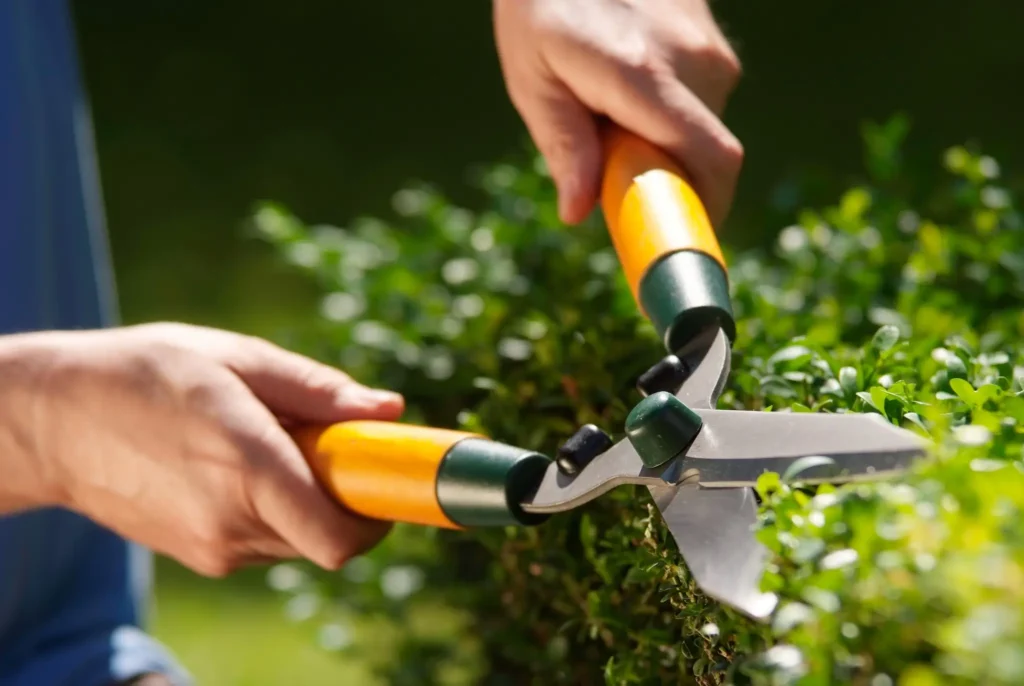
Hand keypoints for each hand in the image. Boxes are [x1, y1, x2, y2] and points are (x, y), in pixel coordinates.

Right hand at [0, 323, 403, 576]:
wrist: (54, 420)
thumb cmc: (147, 373)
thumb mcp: (237, 360)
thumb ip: (319, 392)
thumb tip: (389, 411)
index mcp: (248, 468)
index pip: (342, 537)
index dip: (380, 514)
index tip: (386, 476)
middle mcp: (233, 523)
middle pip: (331, 536)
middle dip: (344, 493)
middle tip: (319, 440)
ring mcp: (213, 550)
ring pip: (301, 538)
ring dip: (307, 498)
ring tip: (262, 442)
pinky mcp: (200, 557)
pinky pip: (267, 539)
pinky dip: (275, 507)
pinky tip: (234, 464)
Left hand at [493, 0, 742, 226]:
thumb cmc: (539, 6)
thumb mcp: (533, 79)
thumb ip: (564, 146)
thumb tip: (580, 211)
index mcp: (643, 76)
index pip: (712, 159)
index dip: (709, 209)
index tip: (683, 235)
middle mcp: (692, 59)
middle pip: (703, 150)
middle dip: (666, 172)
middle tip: (610, 159)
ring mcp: (707, 42)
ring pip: (701, 123)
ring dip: (663, 136)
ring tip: (608, 105)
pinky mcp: (710, 33)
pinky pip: (699, 93)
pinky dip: (667, 108)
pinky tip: (624, 77)